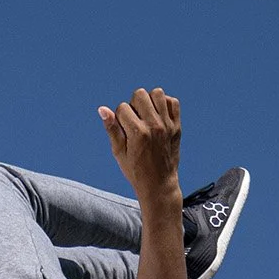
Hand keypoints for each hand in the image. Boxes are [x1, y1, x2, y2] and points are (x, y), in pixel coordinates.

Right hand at [98, 88, 181, 202]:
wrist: (159, 185)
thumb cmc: (136, 171)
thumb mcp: (119, 153)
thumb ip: (112, 129)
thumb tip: (102, 109)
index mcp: (138, 133)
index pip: (122, 108)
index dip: (120, 117)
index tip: (124, 131)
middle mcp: (154, 126)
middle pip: (140, 94)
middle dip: (134, 104)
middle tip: (135, 120)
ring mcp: (167, 125)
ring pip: (157, 93)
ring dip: (149, 100)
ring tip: (147, 115)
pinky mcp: (177, 127)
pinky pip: (172, 102)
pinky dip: (165, 104)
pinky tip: (158, 116)